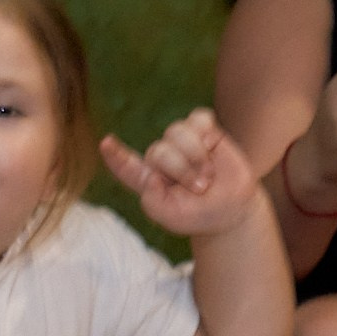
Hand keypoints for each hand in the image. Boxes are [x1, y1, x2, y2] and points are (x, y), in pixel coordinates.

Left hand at [102, 110, 262, 238]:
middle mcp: (161, 159)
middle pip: (159, 151)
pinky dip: (206, 133)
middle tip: (200, 189)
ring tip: (207, 176)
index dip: (115, 155)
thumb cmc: (197, 215)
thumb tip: (151, 177)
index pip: (125, 166)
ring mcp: (181, 143)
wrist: (231, 208)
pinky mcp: (204, 132)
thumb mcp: (172, 217)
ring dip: (196, 156)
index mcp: (146, 180)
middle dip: (182, 170)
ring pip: (177, 132)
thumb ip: (153, 201)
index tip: (105, 143)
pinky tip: (212, 146)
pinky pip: (198, 118)